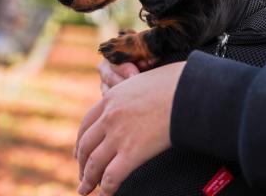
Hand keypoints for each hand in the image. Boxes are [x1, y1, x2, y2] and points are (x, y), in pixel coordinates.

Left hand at [76, 61, 185, 195]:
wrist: (187, 89)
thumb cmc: (172, 83)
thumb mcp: (142, 81)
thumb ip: (131, 92)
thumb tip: (138, 101)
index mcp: (111, 97)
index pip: (86, 123)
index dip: (80, 141)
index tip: (78, 152)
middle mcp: (109, 116)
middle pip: (86, 145)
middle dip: (82, 164)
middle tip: (82, 176)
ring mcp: (119, 134)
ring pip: (94, 163)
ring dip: (88, 180)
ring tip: (86, 189)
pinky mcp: (132, 152)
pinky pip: (112, 177)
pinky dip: (106, 190)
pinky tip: (106, 195)